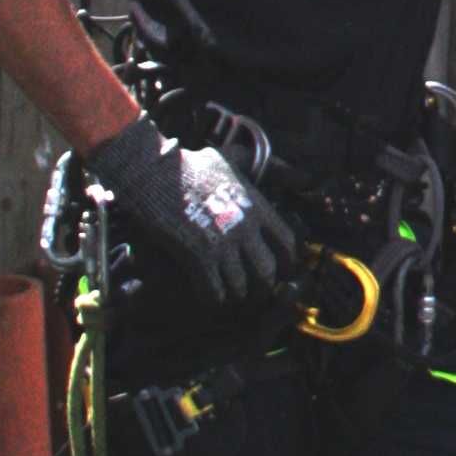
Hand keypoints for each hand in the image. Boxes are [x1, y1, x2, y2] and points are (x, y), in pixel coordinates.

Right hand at [85, 114, 301, 311]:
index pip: (287, 242)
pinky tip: (209, 295)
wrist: (155, 171)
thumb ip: (263, 166)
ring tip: (230, 294)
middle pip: (267, 270)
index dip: (288, 262)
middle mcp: (245, 227)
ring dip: (236, 294)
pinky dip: (214, 297)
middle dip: (262, 285)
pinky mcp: (198, 254)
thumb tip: (301, 176)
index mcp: (256, 206)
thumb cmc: (190, 164)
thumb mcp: (231, 158)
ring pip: (241, 285)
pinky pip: (214, 290)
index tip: (282, 271)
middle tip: (254, 290)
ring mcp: (222, 242)